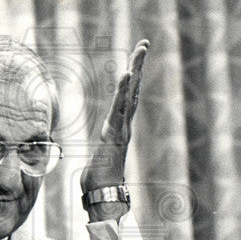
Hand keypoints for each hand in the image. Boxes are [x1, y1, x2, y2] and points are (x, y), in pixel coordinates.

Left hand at [80, 40, 147, 218]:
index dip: (132, 78)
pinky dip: (125, 90)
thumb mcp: (96, 162)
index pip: (128, 98)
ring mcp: (121, 128)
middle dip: (139, 66)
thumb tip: (95, 159)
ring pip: (131, 95)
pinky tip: (127, 74)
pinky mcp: (116, 133)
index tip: (136, 59)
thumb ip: (98, 157)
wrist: (102, 196)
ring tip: (140, 51)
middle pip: (134, 90)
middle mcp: (124, 125)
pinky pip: (121, 107)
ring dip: (135, 71)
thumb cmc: (98, 182)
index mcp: (119, 128)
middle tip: (144, 44)